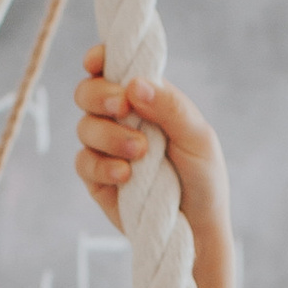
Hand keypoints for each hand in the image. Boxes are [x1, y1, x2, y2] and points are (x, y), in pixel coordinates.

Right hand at [73, 45, 233, 261]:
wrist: (198, 228)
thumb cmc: (203, 177)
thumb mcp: (198, 136)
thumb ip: (170, 106)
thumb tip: (135, 83)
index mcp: (145, 98)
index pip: (114, 68)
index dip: (100, 59)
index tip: (97, 61)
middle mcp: (120, 118)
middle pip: (87, 92)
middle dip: (99, 94)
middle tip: (121, 106)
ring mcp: (106, 148)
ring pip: (84, 126)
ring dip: (109, 135)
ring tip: (140, 153)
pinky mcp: (97, 178)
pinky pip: (83, 162)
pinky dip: (102, 166)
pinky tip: (125, 176)